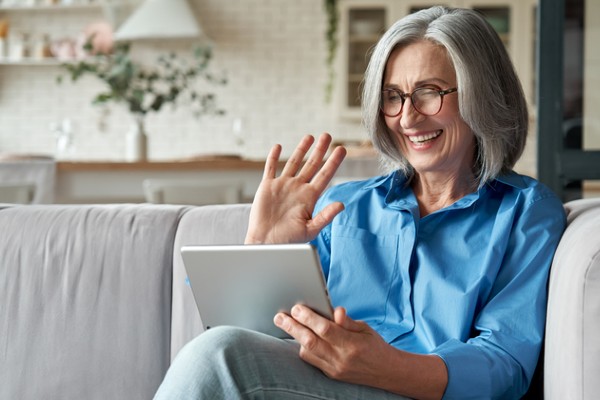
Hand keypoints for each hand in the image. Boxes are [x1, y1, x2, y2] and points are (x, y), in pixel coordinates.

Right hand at [245, 133, 346, 243]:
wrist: (266, 243)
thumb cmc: (289, 240)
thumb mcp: (311, 229)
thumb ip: (325, 216)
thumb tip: (341, 205)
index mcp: (310, 197)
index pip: (325, 175)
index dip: (333, 162)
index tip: (342, 149)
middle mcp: (298, 188)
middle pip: (312, 164)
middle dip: (320, 150)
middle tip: (328, 135)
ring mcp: (283, 186)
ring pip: (294, 162)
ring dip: (301, 149)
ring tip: (309, 137)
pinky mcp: (267, 186)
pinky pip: (270, 168)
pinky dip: (273, 157)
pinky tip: (278, 147)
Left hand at [273, 305, 394, 386]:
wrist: (386, 372)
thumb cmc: (375, 345)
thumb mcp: (365, 329)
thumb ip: (347, 321)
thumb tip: (335, 310)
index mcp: (352, 344)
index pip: (325, 329)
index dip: (308, 318)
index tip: (296, 308)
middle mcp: (341, 359)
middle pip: (310, 342)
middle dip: (292, 328)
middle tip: (279, 317)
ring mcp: (335, 369)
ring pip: (308, 353)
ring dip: (296, 337)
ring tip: (287, 323)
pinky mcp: (331, 375)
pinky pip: (312, 361)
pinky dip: (304, 348)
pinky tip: (300, 337)